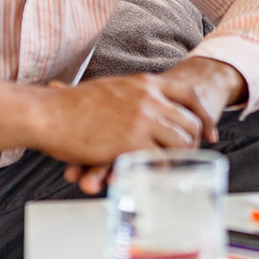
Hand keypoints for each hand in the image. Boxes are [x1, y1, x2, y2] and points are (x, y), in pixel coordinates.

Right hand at [61, 57, 243, 194]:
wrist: (48, 114)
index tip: (210, 132)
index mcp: (145, 83)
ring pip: (181, 142)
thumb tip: (144, 99)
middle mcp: (150, 99)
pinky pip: (161, 160)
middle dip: (194, 142)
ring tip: (172, 168)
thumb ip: (133, 94)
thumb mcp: (111, 88)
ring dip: (179, 158)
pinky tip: (153, 174)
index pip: (189, 95)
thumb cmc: (72, 106)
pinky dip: (160, 170)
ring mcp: (143, 120)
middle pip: (190, 122)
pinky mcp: (132, 142)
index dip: (203, 116)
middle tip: (191, 158)